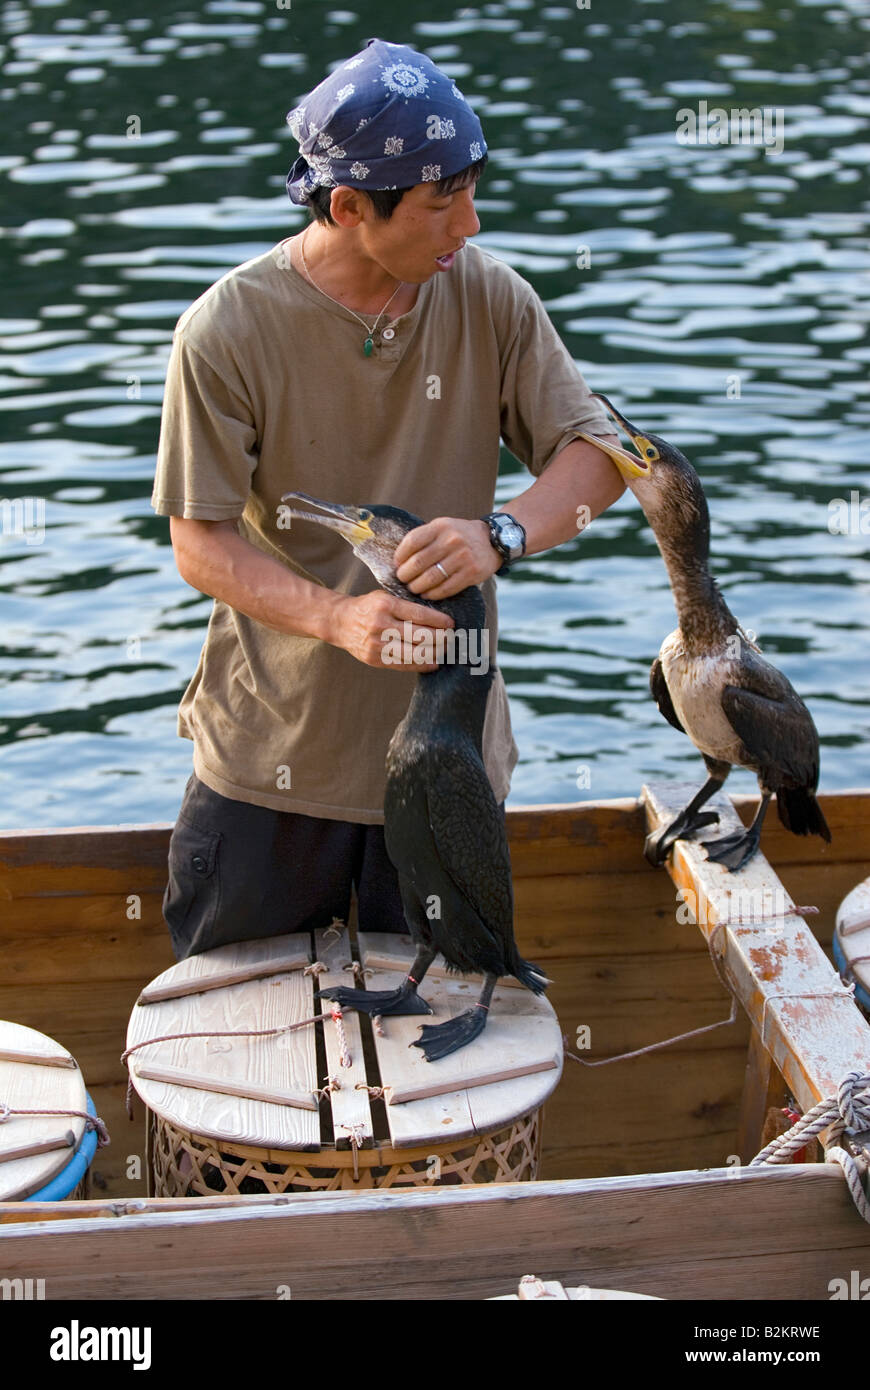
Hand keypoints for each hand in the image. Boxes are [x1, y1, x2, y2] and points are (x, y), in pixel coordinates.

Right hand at [327, 590, 453, 673]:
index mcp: (385, 605)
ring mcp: (377, 644)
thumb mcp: (384, 597)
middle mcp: (381, 625)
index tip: (451, 624)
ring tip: (445, 650)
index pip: (419, 614)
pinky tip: (433, 662)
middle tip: (451, 638)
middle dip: (440, 638)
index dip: (439, 621)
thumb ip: (406, 605)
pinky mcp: (374, 659)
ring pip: (414, 653)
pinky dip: (422, 665)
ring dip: (434, 653)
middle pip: (419, 635)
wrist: (340, 622)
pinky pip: (403, 665)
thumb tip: (438, 616)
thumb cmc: (368, 607)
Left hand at [394, 517, 499, 597]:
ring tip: (413, 588)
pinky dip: (433, 594)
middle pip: (418, 562)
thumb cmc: (460, 536)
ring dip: (417, 586)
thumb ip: (424, 538)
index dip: (400, 556)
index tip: (397, 564)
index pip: (412, 542)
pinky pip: (446, 589)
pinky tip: (427, 594)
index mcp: (440, 526)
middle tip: (402, 579)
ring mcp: (463, 557)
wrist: (492, 541)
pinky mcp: (471, 573)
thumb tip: (399, 559)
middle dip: (405, 574)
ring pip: (431, 578)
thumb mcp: (442, 527)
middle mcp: (452, 540)